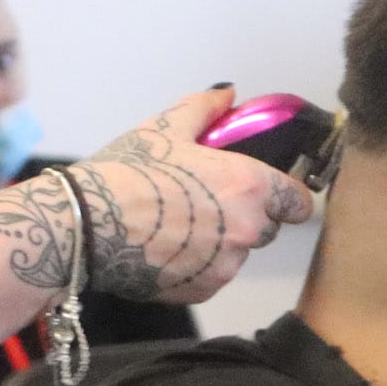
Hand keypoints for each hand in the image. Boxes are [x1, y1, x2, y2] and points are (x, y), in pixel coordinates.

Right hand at [64, 87, 318, 303]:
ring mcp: (225, 266)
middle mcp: (246, 230)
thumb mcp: (165, 128)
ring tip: (175, 226)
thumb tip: (227, 95)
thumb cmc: (127, 174)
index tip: (273, 195)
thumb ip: (205, 109)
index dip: (288, 197)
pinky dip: (195, 266)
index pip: (299, 202)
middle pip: (266, 228)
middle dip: (245, 218)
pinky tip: (164, 247)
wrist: (87, 225)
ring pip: (235, 255)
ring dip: (218, 244)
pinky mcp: (201, 291)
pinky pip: (210, 277)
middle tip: (205, 203)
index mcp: (249, 186)